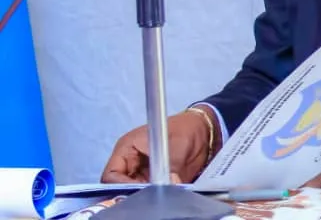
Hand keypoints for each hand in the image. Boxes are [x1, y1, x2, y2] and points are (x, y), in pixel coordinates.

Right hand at [100, 107, 219, 183]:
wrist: (203, 132)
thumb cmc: (187, 129)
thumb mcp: (179, 145)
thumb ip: (171, 166)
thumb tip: (169, 183)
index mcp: (128, 147)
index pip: (111, 174)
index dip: (120, 185)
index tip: (138, 191)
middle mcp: (131, 163)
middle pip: (119, 186)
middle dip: (133, 193)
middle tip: (150, 195)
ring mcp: (141, 174)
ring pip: (133, 192)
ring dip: (145, 195)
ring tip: (160, 193)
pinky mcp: (153, 182)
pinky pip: (148, 194)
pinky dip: (155, 196)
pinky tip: (165, 194)